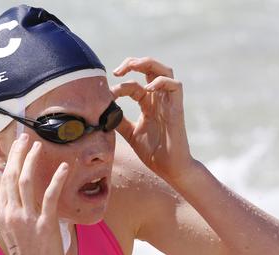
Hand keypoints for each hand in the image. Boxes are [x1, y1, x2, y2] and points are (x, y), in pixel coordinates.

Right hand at [0, 133, 69, 254]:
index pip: (5, 179)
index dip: (11, 159)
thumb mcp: (14, 231)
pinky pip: (50, 196)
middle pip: (12, 175)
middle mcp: (11, 213)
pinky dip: (58, 179)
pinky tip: (65, 167)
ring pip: (27, 181)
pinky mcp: (45, 224)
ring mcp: (27, 218)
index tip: (17, 146)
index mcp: (3, 213)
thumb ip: (16, 212)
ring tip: (39, 146)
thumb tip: (22, 196)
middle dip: (18, 153)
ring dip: (33, 160)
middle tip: (25, 137)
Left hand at [110, 57, 193, 183]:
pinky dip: (161, 81)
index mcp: (148, 103)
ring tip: (133, 67)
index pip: (134, 83)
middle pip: (151, 68)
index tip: (107, 95)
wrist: (169, 168)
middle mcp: (159, 99)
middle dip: (133, 63)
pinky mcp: (177, 108)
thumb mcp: (130, 133)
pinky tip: (147, 89)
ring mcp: (169, 102)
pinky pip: (176, 85)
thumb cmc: (153, 152)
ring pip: (166, 70)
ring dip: (148, 64)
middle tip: (117, 70)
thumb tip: (101, 112)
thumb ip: (119, 121)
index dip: (120, 85)